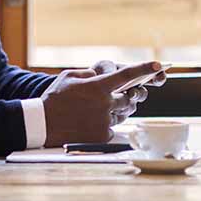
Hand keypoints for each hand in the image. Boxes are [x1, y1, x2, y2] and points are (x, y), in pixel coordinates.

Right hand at [41, 61, 164, 146]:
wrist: (42, 124)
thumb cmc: (55, 98)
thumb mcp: (69, 76)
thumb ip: (89, 73)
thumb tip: (101, 76)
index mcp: (98, 87)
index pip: (127, 75)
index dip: (145, 68)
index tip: (158, 64)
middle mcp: (105, 104)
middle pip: (128, 99)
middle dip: (123, 97)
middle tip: (111, 97)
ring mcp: (104, 121)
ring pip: (122, 114)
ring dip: (115, 111)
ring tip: (96, 110)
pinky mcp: (102, 136)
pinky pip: (113, 127)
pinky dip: (105, 124)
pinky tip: (90, 122)